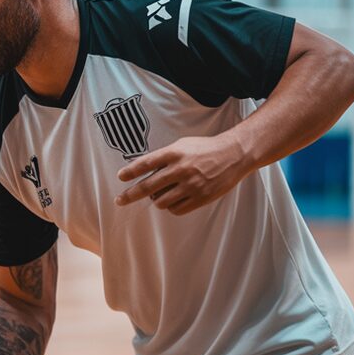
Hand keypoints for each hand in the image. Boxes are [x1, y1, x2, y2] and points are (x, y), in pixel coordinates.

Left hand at [115, 134, 252, 214]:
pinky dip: (171, 207)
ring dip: (156, 200)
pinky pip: (176, 209)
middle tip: (120, 200)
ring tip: (161, 193)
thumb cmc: (205, 149)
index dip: (131, 171)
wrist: (234, 155)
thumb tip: (142, 170)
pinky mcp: (201, 197)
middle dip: (130, 195)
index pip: (146, 163)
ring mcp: (191, 185)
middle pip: (148, 186)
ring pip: (161, 201)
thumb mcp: (182, 145)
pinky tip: (174, 199)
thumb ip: (164, 157)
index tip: (121, 177)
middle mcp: (181, 169)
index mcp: (175, 153)